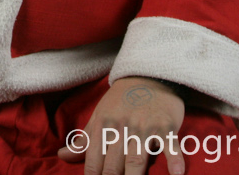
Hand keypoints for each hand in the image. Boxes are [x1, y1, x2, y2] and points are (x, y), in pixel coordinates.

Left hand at [57, 76, 186, 174]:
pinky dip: (174, 159)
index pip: (94, 161)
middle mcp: (122, 128)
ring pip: (136, 159)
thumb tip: (62, 156)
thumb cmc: (121, 101)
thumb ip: (84, 140)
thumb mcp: (99, 116)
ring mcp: (144, 127)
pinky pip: (171, 145)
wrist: (148, 74)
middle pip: (114, 166)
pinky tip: (176, 174)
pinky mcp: (166, 125)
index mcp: (103, 126)